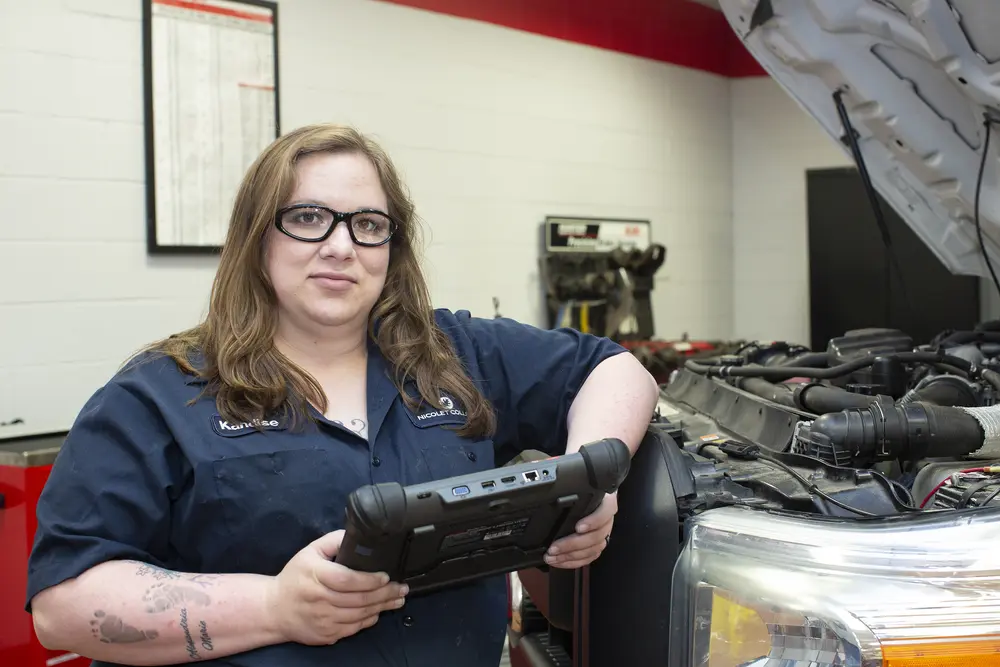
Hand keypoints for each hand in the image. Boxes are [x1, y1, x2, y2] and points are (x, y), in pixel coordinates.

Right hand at [267, 530, 406, 645]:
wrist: (273, 609)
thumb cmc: (295, 577)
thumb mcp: (310, 552)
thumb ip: (333, 540)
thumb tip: (358, 535)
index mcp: (315, 575)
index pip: (347, 580)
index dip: (369, 580)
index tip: (385, 576)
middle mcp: (319, 599)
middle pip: (358, 599)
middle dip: (385, 594)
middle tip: (401, 588)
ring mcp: (322, 619)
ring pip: (359, 615)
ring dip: (382, 607)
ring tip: (398, 599)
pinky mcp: (325, 634)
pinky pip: (353, 628)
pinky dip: (369, 620)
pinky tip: (379, 612)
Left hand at [544, 492, 616, 568]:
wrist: (590, 494)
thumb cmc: (582, 487)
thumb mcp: (579, 484)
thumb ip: (571, 488)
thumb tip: (550, 495)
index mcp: (606, 500)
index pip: (607, 511)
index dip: (594, 521)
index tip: (578, 527)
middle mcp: (607, 518)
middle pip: (597, 535)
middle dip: (573, 544)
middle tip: (554, 547)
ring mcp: (604, 533)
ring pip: (593, 549)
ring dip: (571, 556)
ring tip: (552, 557)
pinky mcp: (598, 544)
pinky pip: (589, 557)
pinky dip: (574, 562)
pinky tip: (560, 561)